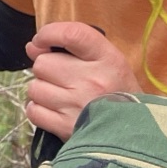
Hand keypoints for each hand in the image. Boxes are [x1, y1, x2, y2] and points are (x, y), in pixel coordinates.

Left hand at [25, 22, 134, 139]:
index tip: (41, 41)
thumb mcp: (107, 63)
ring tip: (61, 97)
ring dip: (42, 91)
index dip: (49, 34)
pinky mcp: (66, 127)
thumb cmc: (116, 93)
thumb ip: (73, 49)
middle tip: (62, 79)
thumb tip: (32, 47)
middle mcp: (93, 80)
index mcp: (108, 59)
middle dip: (46, 70)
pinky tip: (54, 111)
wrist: (134, 133)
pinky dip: (38, 111)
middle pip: (43, 63)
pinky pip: (33, 111)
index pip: (72, 34)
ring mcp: (78, 105)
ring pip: (34, 88)